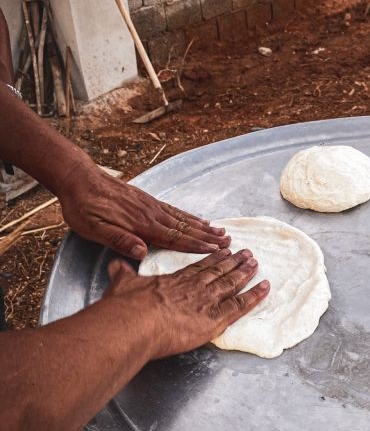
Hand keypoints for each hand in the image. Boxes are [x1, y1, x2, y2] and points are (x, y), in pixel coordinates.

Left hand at [58, 162, 229, 259]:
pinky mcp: (148, 200)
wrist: (79, 179)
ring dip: (203, 227)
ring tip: (221, 231)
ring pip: (183, 218)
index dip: (195, 245)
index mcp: (140, 224)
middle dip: (208, 237)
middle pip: (185, 228)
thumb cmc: (84, 207)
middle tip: (228, 242)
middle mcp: (151, 214)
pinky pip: (174, 210)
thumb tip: (141, 252)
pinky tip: (199, 219)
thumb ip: (119, 240)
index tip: (214, 251)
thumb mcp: (94, 228)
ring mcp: (151, 205)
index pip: (174, 237)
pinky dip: (190, 216)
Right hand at [104, 248, 269, 357]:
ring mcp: (207, 301)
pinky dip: (254, 296)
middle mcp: (194, 287)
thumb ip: (122, 274)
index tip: (223, 251)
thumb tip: (115, 264)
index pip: (199, 267)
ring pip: (231, 284)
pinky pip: (240, 306)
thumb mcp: (122, 284)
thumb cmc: (127, 308)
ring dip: (245, 273)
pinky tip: (265, 288)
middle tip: (247, 254)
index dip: (213, 259)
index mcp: (175, 280)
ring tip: (256, 264)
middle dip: (234, 262)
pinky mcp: (215, 319)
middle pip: (219, 272)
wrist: (136, 322)